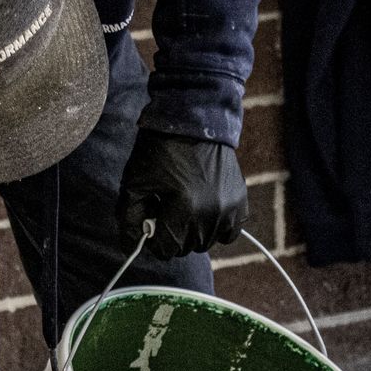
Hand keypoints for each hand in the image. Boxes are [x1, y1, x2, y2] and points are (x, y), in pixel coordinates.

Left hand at [118, 130, 248, 258]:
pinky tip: (205, 209)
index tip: (152, 218)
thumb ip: (129, 218)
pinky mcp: (241, 202)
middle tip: (167, 208)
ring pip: (206, 242)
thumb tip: (132, 247)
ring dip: (193, 231)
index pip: (166, 250)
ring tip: (185, 205)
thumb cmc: (160, 150)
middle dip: (173, 233)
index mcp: (184, 208)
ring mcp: (229, 208)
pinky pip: (229, 234)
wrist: (195, 120)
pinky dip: (217, 228)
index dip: (154, 238)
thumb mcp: (134, 182)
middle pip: (186, 248)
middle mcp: (211, 212)